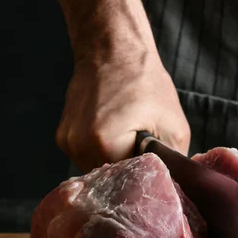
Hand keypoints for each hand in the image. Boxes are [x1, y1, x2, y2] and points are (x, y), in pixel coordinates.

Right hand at [56, 55, 189, 172]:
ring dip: (115, 163)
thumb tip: (172, 186)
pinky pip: (87, 157)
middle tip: (145, 156)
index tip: (155, 173)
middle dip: (129, 174)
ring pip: (97, 170)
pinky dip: (102, 152)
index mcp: (104, 144)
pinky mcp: (63, 137)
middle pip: (109, 181)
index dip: (143, 182)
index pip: (126, 185)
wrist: (113, 51)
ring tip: (129, 142)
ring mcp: (68, 142)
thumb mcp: (174, 127)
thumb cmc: (145, 83)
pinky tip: (114, 135)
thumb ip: (173, 164)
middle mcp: (79, 146)